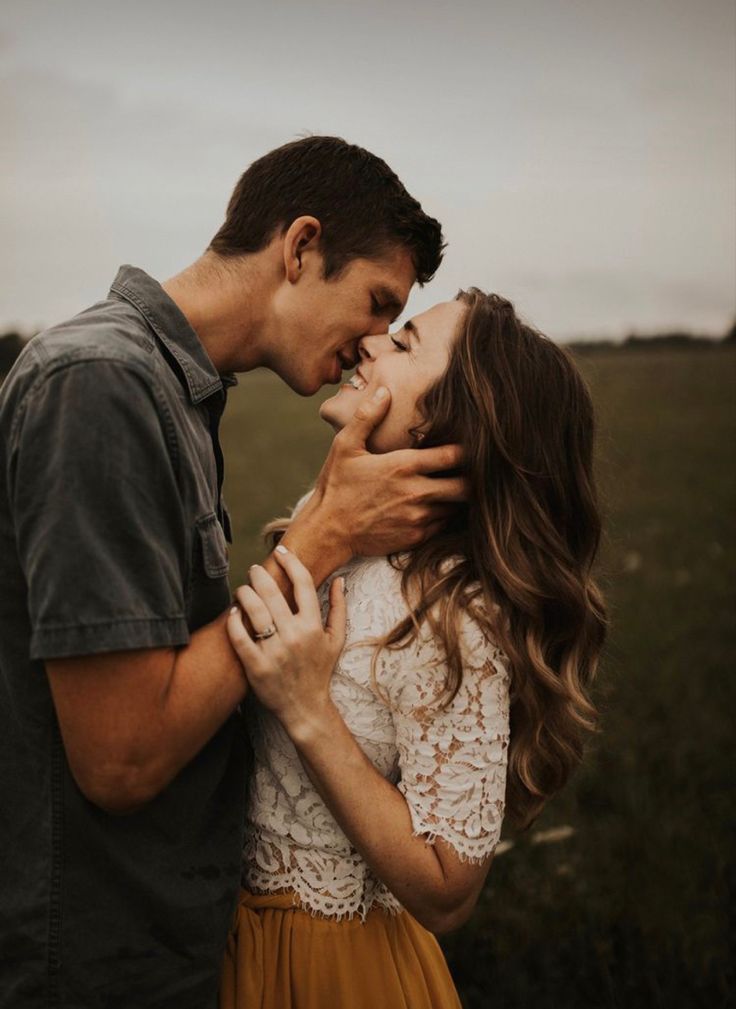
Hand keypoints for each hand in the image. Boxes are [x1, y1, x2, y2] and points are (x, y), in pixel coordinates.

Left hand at [226, 546, 345, 736]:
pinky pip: (239, 637)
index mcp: (314, 626)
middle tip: (255, 569)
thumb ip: (339, 608)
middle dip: (260, 575)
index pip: (303, 584)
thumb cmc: (320, 671)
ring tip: (243, 589)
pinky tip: (234, 613)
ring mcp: (275, 651)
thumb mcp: (336, 640)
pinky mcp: (256, 666)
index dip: (291, 562)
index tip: (282, 551)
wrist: (305, 708)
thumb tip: (339, 580)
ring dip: (245, 593)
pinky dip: (234, 621)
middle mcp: (294, 636)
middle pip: (272, 593)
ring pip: (254, 610)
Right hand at [292, 386, 466, 562]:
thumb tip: (385, 391)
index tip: (469, 445)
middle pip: (466, 486)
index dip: (467, 450)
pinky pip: (443, 525)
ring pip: (457, 506)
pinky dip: (445, 515)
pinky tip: (436, 505)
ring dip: (458, 497)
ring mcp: (418, 518)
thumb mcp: (345, 446)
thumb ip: (368, 417)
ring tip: (453, 486)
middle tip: (470, 470)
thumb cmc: (336, 486)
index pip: (453, 456)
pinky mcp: (416, 537)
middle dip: (472, 477)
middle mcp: (416, 493)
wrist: (327, 532)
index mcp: (402, 466)